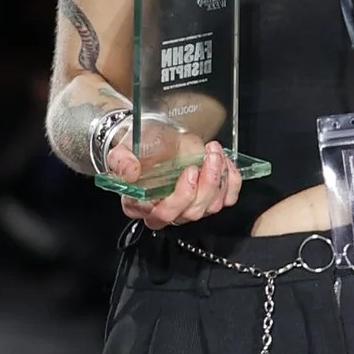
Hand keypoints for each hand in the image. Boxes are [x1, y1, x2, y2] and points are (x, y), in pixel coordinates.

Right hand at [119, 133, 241, 226]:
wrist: (155, 138)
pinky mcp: (207, 199)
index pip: (162, 214)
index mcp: (140, 205)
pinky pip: (227, 199)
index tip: (190, 171)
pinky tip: (224, 163)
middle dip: (206, 184)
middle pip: (190, 213)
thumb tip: (130, 171)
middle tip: (208, 157)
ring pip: (210, 207)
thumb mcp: (123, 149)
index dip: (180, 197)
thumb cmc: (140, 146)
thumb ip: (121, 161)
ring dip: (218, 178)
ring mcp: (188, 207)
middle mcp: (165, 210)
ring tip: (213, 152)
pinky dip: (231, 181)